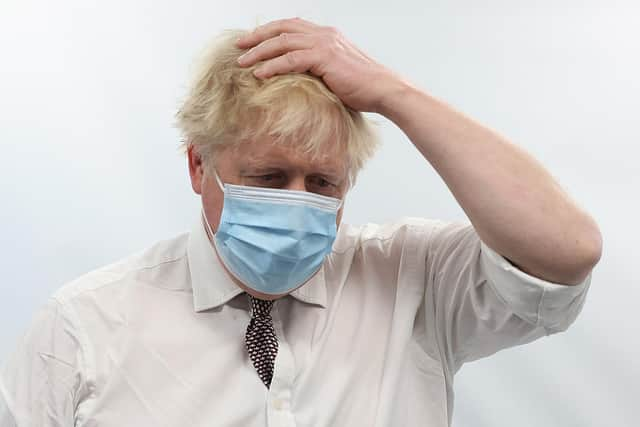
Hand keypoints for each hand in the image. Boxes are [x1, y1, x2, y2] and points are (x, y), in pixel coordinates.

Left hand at [235, 17, 406, 113]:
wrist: (383, 90)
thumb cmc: (362, 87)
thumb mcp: (337, 72)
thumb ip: (318, 68)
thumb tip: (299, 78)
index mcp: (327, 35)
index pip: (291, 26)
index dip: (269, 31)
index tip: (251, 40)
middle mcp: (324, 34)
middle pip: (282, 29)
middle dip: (257, 36)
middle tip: (239, 46)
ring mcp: (324, 44)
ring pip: (283, 42)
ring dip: (260, 52)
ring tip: (242, 63)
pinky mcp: (325, 58)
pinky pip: (291, 60)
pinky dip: (273, 66)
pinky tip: (259, 74)